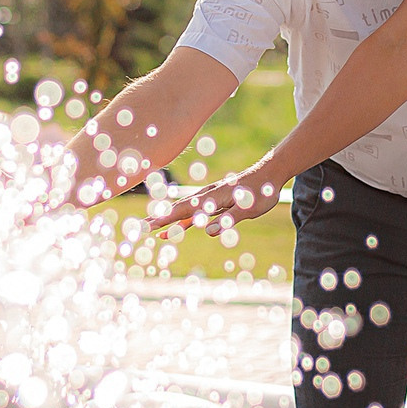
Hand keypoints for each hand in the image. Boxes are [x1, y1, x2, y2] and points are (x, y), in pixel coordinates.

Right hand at [149, 162, 286, 231]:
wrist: (268, 175)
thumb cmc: (259, 192)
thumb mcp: (248, 209)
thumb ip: (228, 219)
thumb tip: (208, 231)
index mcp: (211, 198)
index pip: (183, 211)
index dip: (165, 220)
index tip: (149, 227)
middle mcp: (205, 197)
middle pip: (176, 210)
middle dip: (157, 220)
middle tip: (138, 229)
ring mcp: (207, 200)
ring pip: (181, 212)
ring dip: (165, 221)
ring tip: (149, 231)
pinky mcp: (212, 204)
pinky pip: (191, 215)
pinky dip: (179, 223)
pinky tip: (171, 232)